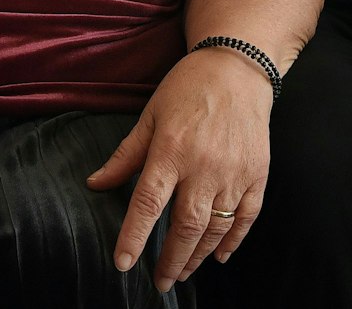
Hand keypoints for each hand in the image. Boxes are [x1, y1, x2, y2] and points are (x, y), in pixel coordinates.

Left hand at [86, 48, 273, 291]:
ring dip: (197, 256)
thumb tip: (95, 184)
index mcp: (171, 150)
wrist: (238, 68)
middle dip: (170, 260)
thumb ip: (125, 156)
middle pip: (185, 226)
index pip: (148, 203)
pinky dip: (233, 241)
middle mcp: (204, 166)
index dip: (134, 237)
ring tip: (182, 273)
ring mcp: (234, 173)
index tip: (123, 264)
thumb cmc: (188, 89)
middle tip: (159, 282)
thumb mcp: (149, 116)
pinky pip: (245, 217)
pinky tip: (219, 256)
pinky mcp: (257, 174)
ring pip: (215, 228)